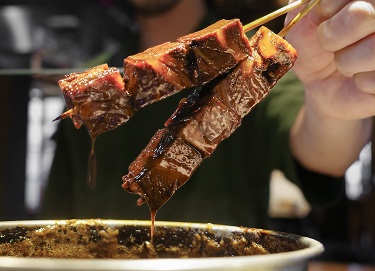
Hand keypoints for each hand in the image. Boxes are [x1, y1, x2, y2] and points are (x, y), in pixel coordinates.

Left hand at [286, 0, 374, 175]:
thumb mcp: (302, 23)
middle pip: (365, 14)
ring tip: (343, 63)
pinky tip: (357, 81)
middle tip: (329, 42)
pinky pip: (372, 81)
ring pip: (370, 51)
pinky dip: (357, 83)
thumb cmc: (312, 49)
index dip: (330, 6)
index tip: (321, 14)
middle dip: (334, 33)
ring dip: (344, 61)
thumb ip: (309, 7)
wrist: (321, 84)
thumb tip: (316, 2)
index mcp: (365, 1)